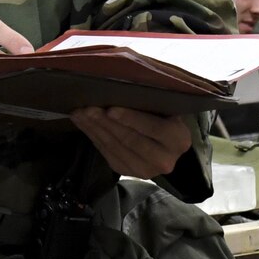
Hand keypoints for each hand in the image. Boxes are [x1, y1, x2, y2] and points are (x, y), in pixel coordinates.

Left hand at [71, 107, 192, 179]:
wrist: (167, 145)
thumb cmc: (165, 117)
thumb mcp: (167, 109)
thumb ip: (152, 102)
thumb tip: (120, 87)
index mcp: (178, 140)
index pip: (153, 128)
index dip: (130, 118)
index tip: (110, 108)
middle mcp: (164, 160)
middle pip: (130, 139)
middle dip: (105, 123)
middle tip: (87, 108)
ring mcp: (145, 170)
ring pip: (114, 147)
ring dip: (94, 128)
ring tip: (79, 113)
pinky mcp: (127, 172)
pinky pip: (106, 152)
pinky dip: (92, 136)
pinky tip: (83, 123)